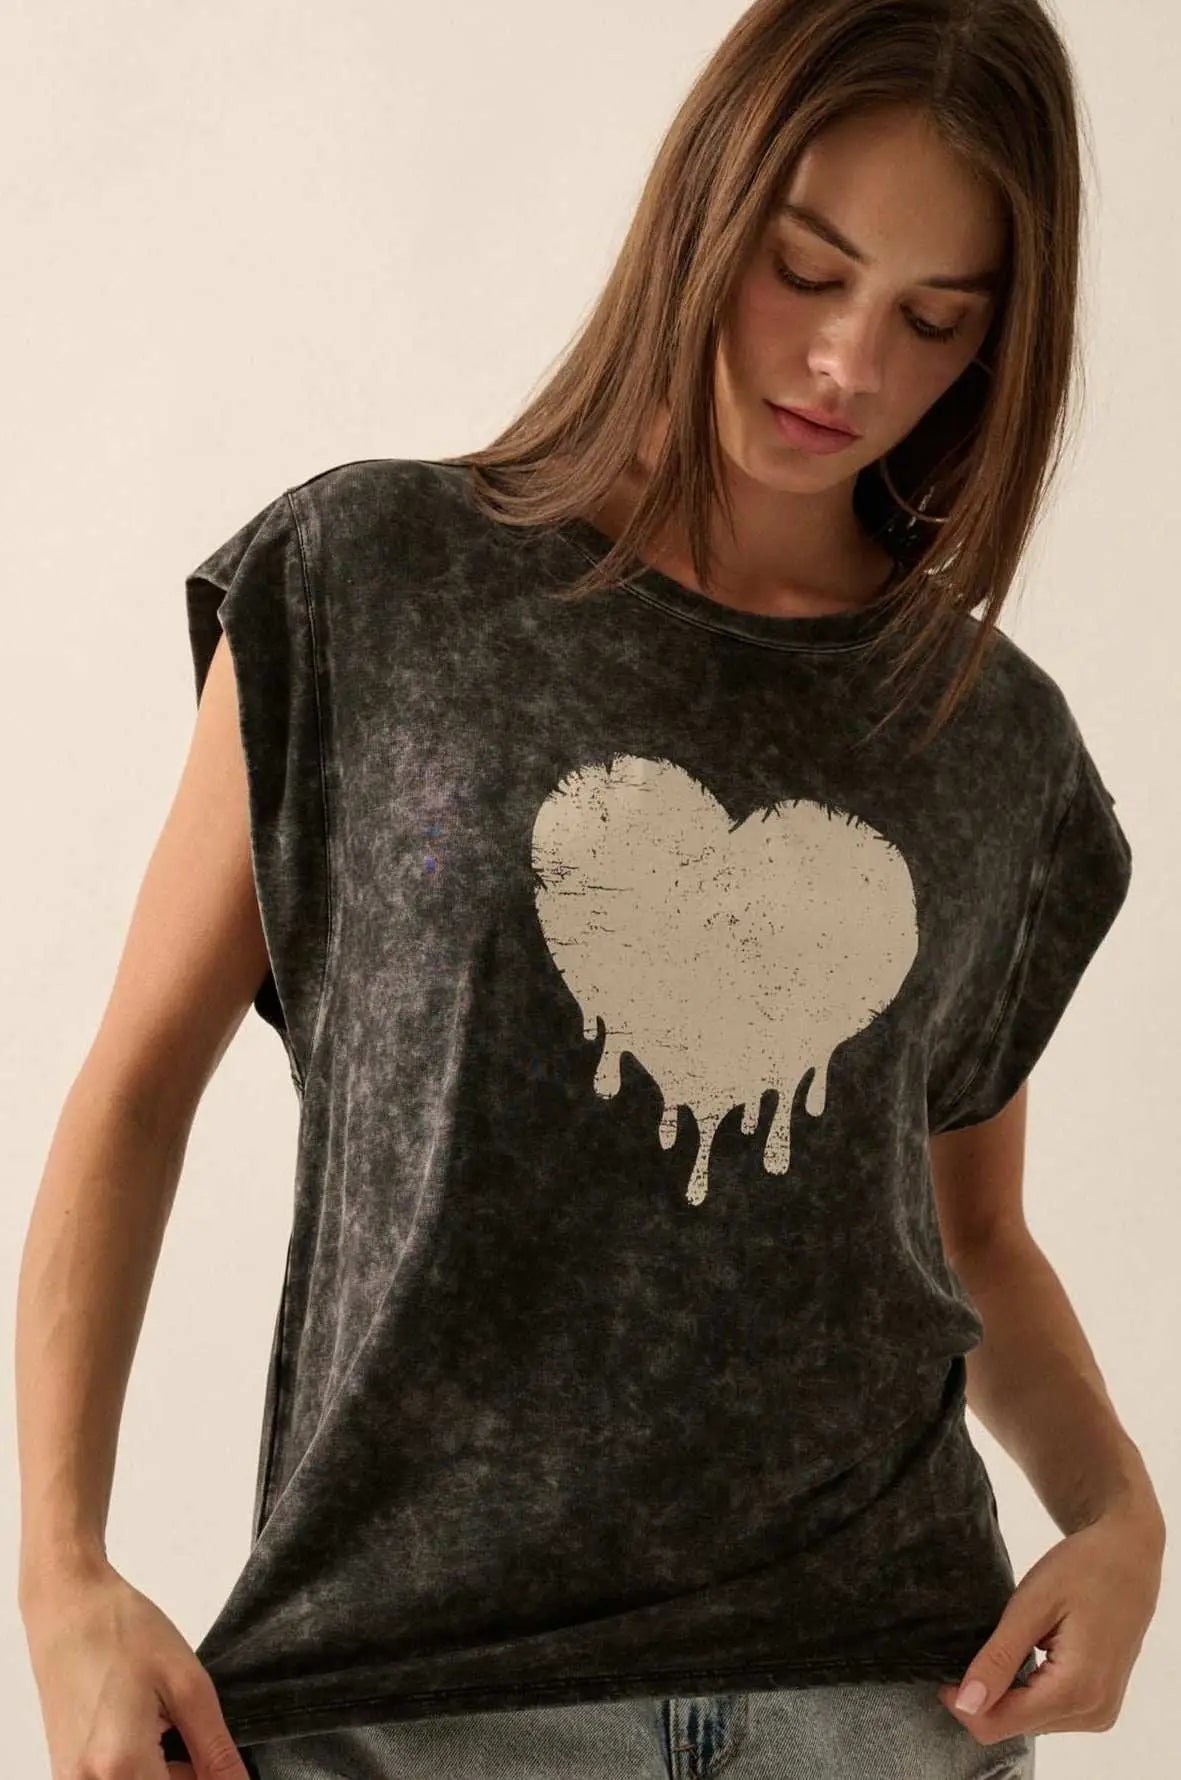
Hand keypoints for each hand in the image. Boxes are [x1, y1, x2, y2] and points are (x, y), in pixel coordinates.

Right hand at [20, 1557, 250, 1779]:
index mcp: (122, 1766)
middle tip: (187, 1733)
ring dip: (160, 1774)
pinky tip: (140, 1731)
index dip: (209, 1779)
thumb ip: (214, 1750)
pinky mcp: (62, 1774)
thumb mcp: (187, 1685)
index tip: (216, 1758)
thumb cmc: (124, 1632)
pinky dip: (137, 1771)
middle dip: (184, 1776)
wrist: (67, 1608)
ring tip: (161, 1723)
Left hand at [936, 1499, 1164, 1743]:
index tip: (945, 1672)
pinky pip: (1050, 1713)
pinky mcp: (1100, 1705)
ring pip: (1030, 1723)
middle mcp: (1092, 1713)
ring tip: (1009, 1647)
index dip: (963, 1703)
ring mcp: (1100, 1712)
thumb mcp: (1031, 1606)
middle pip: (1015, 1726)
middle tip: (977, 1649)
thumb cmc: (1081, 1570)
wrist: (1128, 1558)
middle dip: (986, 1697)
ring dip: (1008, 1694)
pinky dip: (1028, 1691)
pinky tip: (1027, 1656)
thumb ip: (998, 1659)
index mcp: (1076, 1690)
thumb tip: (965, 1704)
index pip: (1000, 1724)